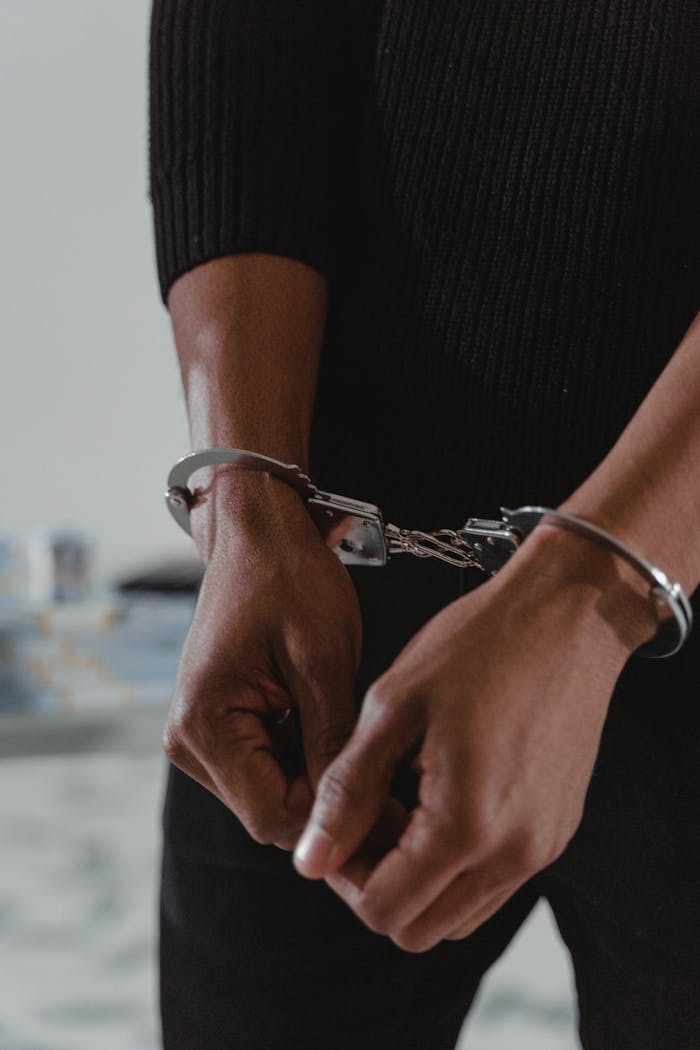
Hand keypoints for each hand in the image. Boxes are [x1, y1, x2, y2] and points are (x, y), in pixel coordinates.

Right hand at [164, 469, 361, 850]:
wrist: (257, 534)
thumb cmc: (288, 580)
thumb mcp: (324, 661)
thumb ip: (332, 743)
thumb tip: (352, 811)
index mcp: (207, 725)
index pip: (274, 818)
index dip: (335, 823)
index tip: (392, 812)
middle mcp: (190, 740)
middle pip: (270, 811)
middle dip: (330, 804)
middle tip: (395, 789)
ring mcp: (200, 734)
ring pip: (271, 792)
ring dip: (319, 781)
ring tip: (371, 755)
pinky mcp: (217, 725)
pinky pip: (266, 765)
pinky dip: (304, 759)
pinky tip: (339, 735)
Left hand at [293, 526, 651, 948]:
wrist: (567, 615)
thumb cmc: (476, 646)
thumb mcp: (393, 708)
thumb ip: (348, 792)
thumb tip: (309, 860)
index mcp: (466, 826)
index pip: (382, 910)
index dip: (342, 877)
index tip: (335, 823)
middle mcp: (514, 856)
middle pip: (420, 929)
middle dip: (376, 887)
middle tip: (364, 818)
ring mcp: (542, 848)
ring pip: (458, 914)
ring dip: (416, 880)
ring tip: (401, 805)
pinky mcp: (556, 831)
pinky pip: (493, 882)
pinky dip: (455, 863)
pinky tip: (440, 798)